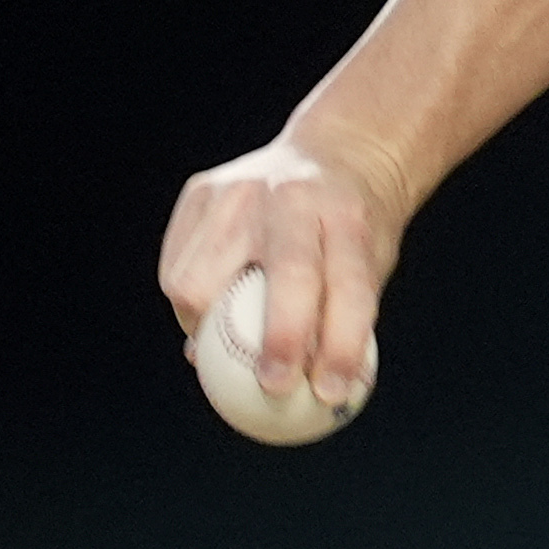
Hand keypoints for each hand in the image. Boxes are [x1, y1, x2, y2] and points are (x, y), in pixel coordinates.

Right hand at [159, 133, 408, 407]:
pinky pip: (177, 268)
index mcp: (349, 213)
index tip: (330, 392)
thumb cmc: (356, 230)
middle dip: (280, 339)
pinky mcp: (198, 192)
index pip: (350, 286)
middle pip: (287, 274)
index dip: (341, 345)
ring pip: (200, 280)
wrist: (337, 154)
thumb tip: (293, 395)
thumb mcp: (372, 262)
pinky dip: (190, 305)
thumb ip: (339, 320)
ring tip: (227, 346)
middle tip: (275, 386)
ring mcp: (239, 189)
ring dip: (210, 328)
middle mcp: (294, 195)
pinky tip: (208, 316)